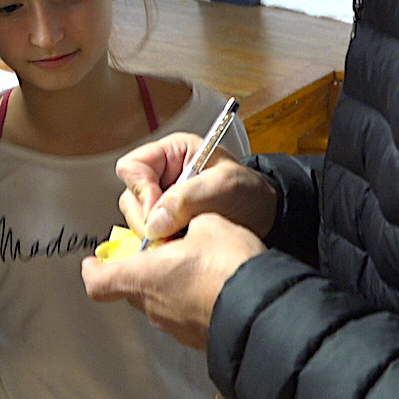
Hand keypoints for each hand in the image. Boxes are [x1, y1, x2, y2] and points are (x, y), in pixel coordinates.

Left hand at [81, 213, 265, 348]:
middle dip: (142, 270)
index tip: (94, 261)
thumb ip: (184, 219)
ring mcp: (174, 326)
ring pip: (159, 301)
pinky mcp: (196, 337)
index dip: (93, 270)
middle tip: (158, 252)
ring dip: (168, 285)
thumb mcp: (206, 222)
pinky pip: (184, 315)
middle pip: (131, 287)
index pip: (98, 281)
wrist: (262, 310)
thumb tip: (184, 221)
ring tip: (194, 265)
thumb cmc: (228, 267)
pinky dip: (189, 300)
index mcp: (142, 276)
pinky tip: (212, 285)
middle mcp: (152, 305)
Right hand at [114, 133, 276, 242]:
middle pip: (131, 197)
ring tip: (183, 237)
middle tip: (173, 232)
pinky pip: (149, 236)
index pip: (133, 167)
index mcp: (172, 153)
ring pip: (138, 219)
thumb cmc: (249, 193)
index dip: (141, 190)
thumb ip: (187, 198)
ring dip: (156, 234)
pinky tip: (181, 244)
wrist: (266, 218)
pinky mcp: (165, 224)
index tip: (159, 212)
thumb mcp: (223, 187)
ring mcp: (162, 201)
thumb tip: (154, 222)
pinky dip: (161, 244)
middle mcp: (161, 176)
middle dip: (148, 219)